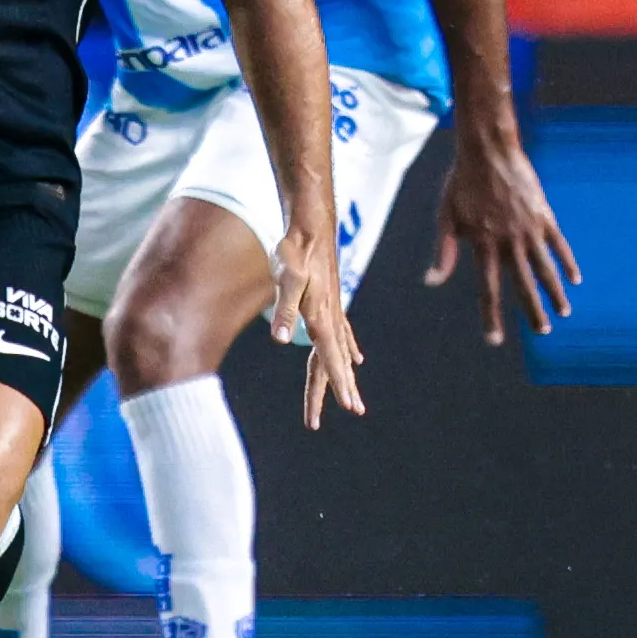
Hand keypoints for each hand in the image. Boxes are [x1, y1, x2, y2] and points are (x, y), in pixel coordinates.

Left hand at [270, 226, 365, 427]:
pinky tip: (357, 359)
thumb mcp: (286, 277)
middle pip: (336, 360)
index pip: (331, 358)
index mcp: (321, 317)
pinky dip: (348, 351)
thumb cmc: (295, 250)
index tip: (351, 406)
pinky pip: (343, 335)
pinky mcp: (330, 303)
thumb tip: (279, 338)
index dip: (340, 384)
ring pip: (340, 351)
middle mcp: (331, 318)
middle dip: (341, 388)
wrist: (311, 226)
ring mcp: (333, 311)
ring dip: (344, 375)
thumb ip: (283, 308)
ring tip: (353, 399)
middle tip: (353, 411)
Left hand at [426, 120, 580, 340]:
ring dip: (555, 292)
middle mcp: (509, 242)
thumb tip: (431, 282)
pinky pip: (559, 244)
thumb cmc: (462, 182)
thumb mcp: (446, 216)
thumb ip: (444, 251)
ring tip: (564, 311)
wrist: (488, 149)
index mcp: (483, 245)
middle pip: (524, 285)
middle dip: (533, 311)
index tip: (495, 340)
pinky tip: (575, 278)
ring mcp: (529, 229)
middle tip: (543, 331)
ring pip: (546, 268)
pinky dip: (567, 262)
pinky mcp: (544, 215)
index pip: (488, 289)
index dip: (491, 316)